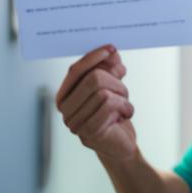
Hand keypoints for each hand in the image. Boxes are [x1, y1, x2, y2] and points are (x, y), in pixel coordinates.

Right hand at [56, 44, 137, 161]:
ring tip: (123, 106)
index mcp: (65, 96)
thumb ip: (110, 68)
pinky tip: (126, 115)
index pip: (75, 70)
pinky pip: (111, 107)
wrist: (121, 144)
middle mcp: (65, 110)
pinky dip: (126, 107)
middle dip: (116, 81)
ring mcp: (75, 123)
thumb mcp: (113, 85)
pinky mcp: (90, 133)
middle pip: (93, 79)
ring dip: (122, 96)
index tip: (111, 48)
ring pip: (104, 93)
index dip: (93, 57)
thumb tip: (112, 53)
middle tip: (123, 91)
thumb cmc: (114, 112)